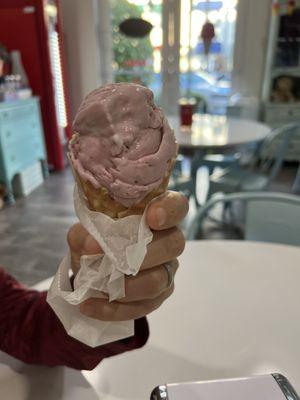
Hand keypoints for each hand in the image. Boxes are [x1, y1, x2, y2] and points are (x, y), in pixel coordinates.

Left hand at [67, 191, 187, 320]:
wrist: (90, 271)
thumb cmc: (94, 242)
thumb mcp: (83, 233)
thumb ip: (85, 233)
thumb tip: (93, 245)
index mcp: (156, 215)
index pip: (177, 206)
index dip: (169, 210)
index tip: (152, 218)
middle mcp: (168, 240)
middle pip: (174, 244)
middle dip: (144, 254)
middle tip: (117, 260)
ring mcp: (166, 270)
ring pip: (160, 279)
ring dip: (128, 286)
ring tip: (100, 288)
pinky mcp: (158, 296)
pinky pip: (144, 306)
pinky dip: (115, 308)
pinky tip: (91, 306)